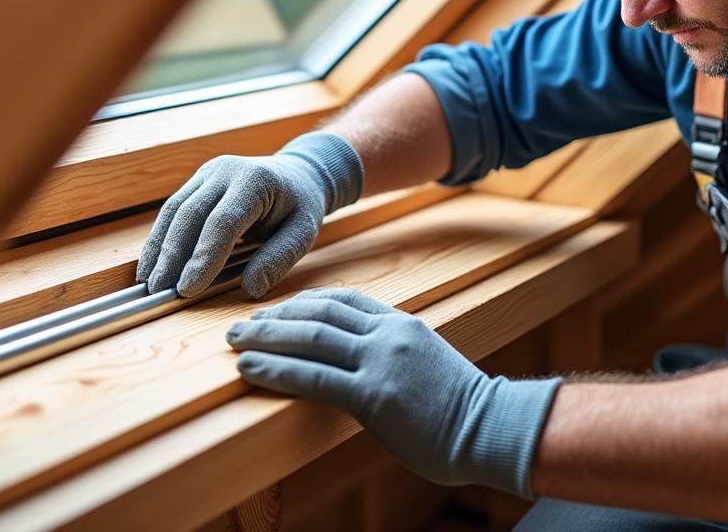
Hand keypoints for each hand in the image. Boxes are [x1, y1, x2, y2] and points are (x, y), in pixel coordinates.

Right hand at [137, 132, 362, 298]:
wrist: (296, 173)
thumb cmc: (300, 205)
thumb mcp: (303, 231)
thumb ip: (280, 258)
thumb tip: (251, 288)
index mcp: (255, 180)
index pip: (223, 221)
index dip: (203, 256)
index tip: (188, 288)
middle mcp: (226, 170)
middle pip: (190, 214)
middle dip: (172, 255)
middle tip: (160, 289)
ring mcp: (207, 173)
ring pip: (174, 211)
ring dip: (159, 248)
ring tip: (149, 282)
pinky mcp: (196, 182)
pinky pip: (173, 211)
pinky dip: (160, 239)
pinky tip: (152, 264)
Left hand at [226, 288, 561, 497]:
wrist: (492, 429)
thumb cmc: (462, 408)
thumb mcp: (427, 364)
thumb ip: (395, 353)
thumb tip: (361, 361)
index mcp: (402, 324)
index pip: (344, 298)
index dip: (303, 302)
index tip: (276, 310)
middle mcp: (388, 334)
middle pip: (320, 311)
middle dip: (275, 316)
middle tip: (240, 323)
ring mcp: (381, 362)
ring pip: (311, 337)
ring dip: (266, 337)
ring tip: (235, 342)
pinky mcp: (373, 396)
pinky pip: (313, 377)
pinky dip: (276, 371)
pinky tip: (250, 370)